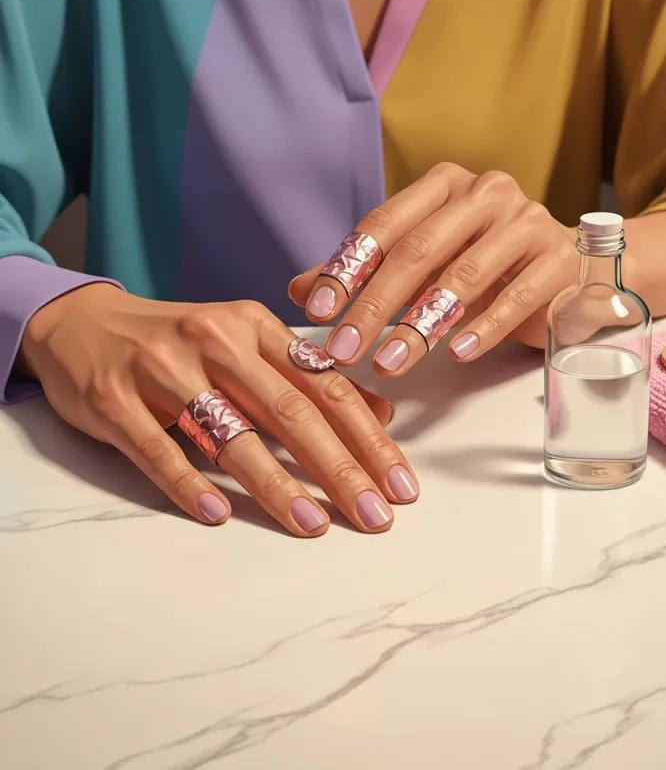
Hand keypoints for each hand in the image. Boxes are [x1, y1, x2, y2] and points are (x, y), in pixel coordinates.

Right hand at [19, 284, 418, 535]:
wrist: (83, 322)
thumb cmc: (181, 340)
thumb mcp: (248, 342)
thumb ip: (310, 376)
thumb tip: (381, 415)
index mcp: (255, 325)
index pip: (325, 386)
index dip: (368, 437)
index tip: (400, 483)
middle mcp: (215, 340)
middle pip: (290, 411)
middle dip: (340, 468)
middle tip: (375, 515)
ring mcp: (161, 369)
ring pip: (231, 433)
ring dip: (277, 484)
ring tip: (315, 525)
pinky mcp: (113, 400)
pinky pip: (157, 449)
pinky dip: (189, 483)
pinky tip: (219, 514)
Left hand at [289, 163, 577, 373]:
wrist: (563, 266)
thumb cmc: (485, 264)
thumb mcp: (423, 265)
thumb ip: (366, 273)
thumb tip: (299, 289)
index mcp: (443, 186)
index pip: (384, 224)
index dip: (346, 269)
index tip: (317, 312)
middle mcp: (485, 192)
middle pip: (417, 251)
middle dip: (374, 306)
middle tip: (344, 351)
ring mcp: (525, 221)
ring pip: (463, 275)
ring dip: (421, 325)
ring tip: (389, 363)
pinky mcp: (556, 258)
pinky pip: (515, 296)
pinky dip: (484, 327)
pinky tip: (457, 353)